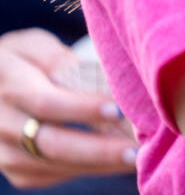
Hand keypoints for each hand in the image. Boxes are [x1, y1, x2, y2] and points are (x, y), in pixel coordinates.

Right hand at [0, 30, 135, 187]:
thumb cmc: (23, 60)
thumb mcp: (35, 47)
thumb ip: (59, 59)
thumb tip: (97, 80)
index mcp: (9, 83)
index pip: (45, 101)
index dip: (82, 109)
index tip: (117, 112)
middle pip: (50, 142)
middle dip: (96, 149)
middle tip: (135, 151)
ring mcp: (2, 149)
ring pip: (50, 165)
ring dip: (95, 165)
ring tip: (133, 160)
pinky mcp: (10, 167)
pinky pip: (47, 175)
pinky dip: (83, 170)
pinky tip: (112, 163)